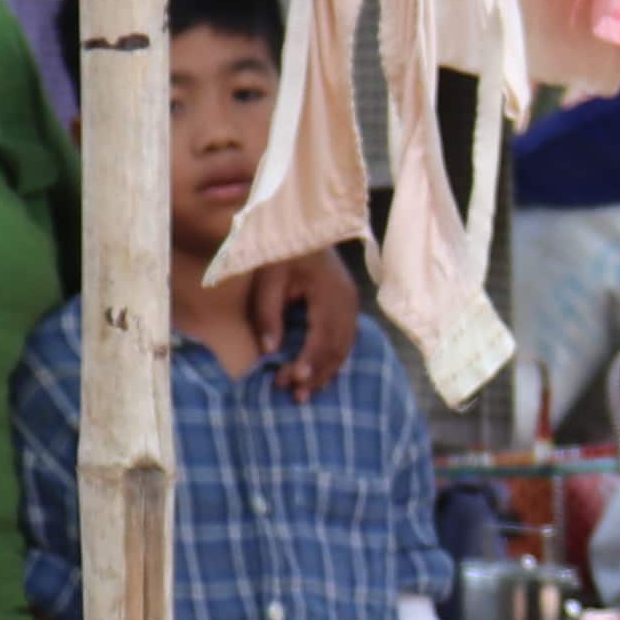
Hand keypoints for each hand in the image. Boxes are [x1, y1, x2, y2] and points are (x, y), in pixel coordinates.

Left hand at [244, 247, 363, 396]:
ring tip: (304, 393)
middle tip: (295, 396)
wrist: (303, 223)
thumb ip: (268, 314)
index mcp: (330, 291)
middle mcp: (347, 300)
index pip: (323, 335)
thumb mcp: (269, 279)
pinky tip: (318, 374)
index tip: (292, 380)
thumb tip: (269, 351)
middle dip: (317, 374)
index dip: (310, 361)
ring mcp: (352, 303)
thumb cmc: (283, 250)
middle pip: (338, 347)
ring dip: (326, 372)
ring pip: (345, 347)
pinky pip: (346, 340)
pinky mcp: (348, 306)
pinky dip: (332, 360)